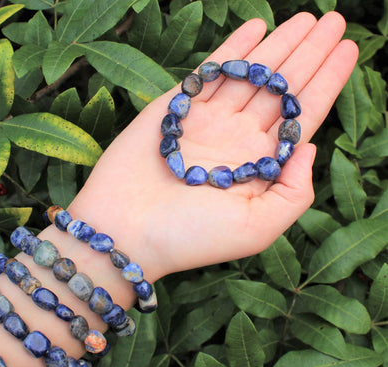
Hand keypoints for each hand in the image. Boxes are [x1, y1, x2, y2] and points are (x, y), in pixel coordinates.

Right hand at [69, 12, 357, 279]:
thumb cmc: (189, 238)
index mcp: (258, 167)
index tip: (348, 50)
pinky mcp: (175, 107)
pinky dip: (232, 49)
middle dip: (309, 55)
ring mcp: (205, 121)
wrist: (124, 231)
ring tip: (308, 18)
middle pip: (280, 89)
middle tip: (334, 22)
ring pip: (250, 75)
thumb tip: (309, 147)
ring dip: (279, 45)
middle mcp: (235, 140)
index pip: (300, 117)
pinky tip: (256, 27)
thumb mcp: (257, 229)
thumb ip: (294, 193)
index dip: (327, 83)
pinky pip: (209, 71)